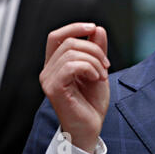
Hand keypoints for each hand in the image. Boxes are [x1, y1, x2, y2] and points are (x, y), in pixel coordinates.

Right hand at [40, 22, 110, 153]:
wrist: (91, 126)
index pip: (56, 36)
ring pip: (73, 53)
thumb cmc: (92, 101)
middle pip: (70, 42)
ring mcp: (48, 79)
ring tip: (102, 75)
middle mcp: (48, 70)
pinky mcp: (53, 88)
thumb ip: (97, 49)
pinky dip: (89, 68)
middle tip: (106, 65)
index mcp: (56, 64)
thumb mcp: (98, 69)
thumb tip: (97, 29)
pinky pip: (72, 65)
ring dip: (95, 61)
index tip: (94, 27)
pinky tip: (96, 78)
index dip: (74, 27)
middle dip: (95, 49)